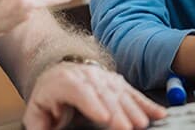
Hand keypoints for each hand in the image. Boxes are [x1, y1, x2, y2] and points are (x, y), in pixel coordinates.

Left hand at [23, 63, 166, 129]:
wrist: (56, 70)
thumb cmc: (48, 96)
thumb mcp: (36, 112)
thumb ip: (39, 126)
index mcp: (65, 83)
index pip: (80, 91)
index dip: (93, 104)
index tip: (104, 118)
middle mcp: (87, 77)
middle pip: (104, 94)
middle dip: (118, 111)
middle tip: (129, 128)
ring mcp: (104, 78)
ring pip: (121, 92)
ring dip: (134, 108)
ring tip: (143, 123)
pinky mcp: (117, 83)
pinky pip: (133, 92)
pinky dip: (146, 103)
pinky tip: (158, 113)